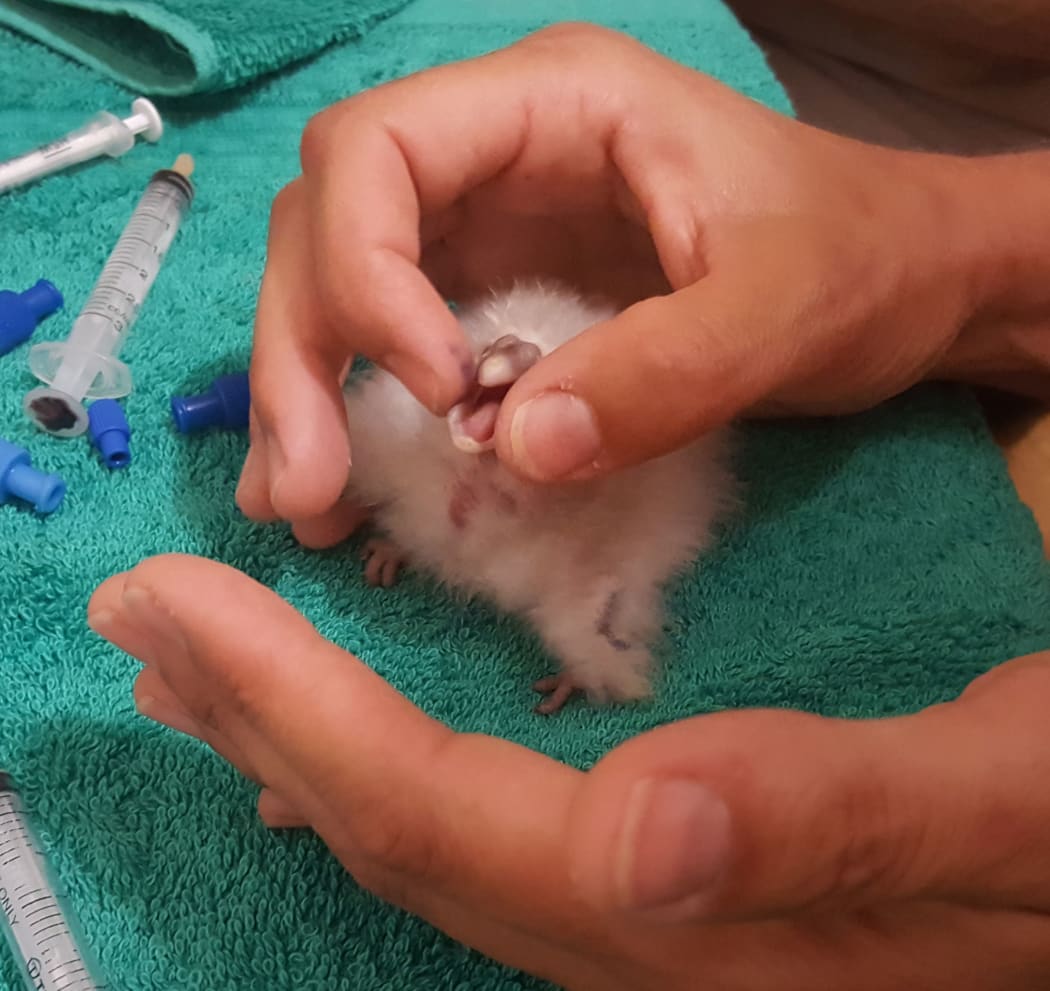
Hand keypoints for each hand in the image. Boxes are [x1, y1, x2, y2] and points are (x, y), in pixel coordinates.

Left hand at [88, 555, 1049, 990]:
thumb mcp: (1011, 799)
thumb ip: (837, 822)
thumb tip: (648, 831)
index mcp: (703, 919)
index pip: (443, 815)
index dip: (299, 710)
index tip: (184, 604)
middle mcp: (642, 940)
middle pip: (396, 830)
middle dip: (254, 712)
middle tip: (147, 616)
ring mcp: (640, 921)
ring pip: (420, 831)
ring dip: (296, 730)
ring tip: (201, 656)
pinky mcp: (655, 884)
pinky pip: (476, 824)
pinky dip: (377, 756)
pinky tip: (331, 724)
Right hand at [238, 22, 1016, 546]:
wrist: (900, 281)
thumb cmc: (859, 260)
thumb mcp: (786, 309)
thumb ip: (666, 373)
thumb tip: (515, 451)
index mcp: (554, 106)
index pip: (380, 151)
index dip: (366, 268)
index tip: (435, 389)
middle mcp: (496, 154)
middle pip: (328, 223)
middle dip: (303, 350)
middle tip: (308, 486)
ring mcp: (489, 227)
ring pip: (338, 285)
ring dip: (304, 392)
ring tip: (306, 505)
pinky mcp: (497, 297)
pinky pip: (392, 345)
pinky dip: (355, 414)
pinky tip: (340, 490)